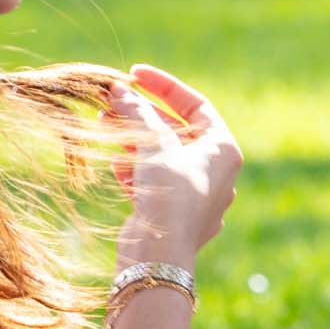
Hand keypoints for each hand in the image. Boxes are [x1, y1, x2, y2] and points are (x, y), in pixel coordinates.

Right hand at [109, 64, 242, 262]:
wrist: (161, 254)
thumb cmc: (169, 193)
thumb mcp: (154, 144)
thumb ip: (137, 112)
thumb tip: (118, 89)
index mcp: (224, 149)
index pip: (196, 104)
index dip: (164, 86)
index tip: (134, 74)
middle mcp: (216, 171)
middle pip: (176, 130)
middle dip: (141, 116)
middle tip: (109, 104)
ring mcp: (197, 194)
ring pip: (162, 156)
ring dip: (133, 142)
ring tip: (105, 131)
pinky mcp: (175, 213)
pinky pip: (156, 181)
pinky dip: (136, 170)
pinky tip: (118, 168)